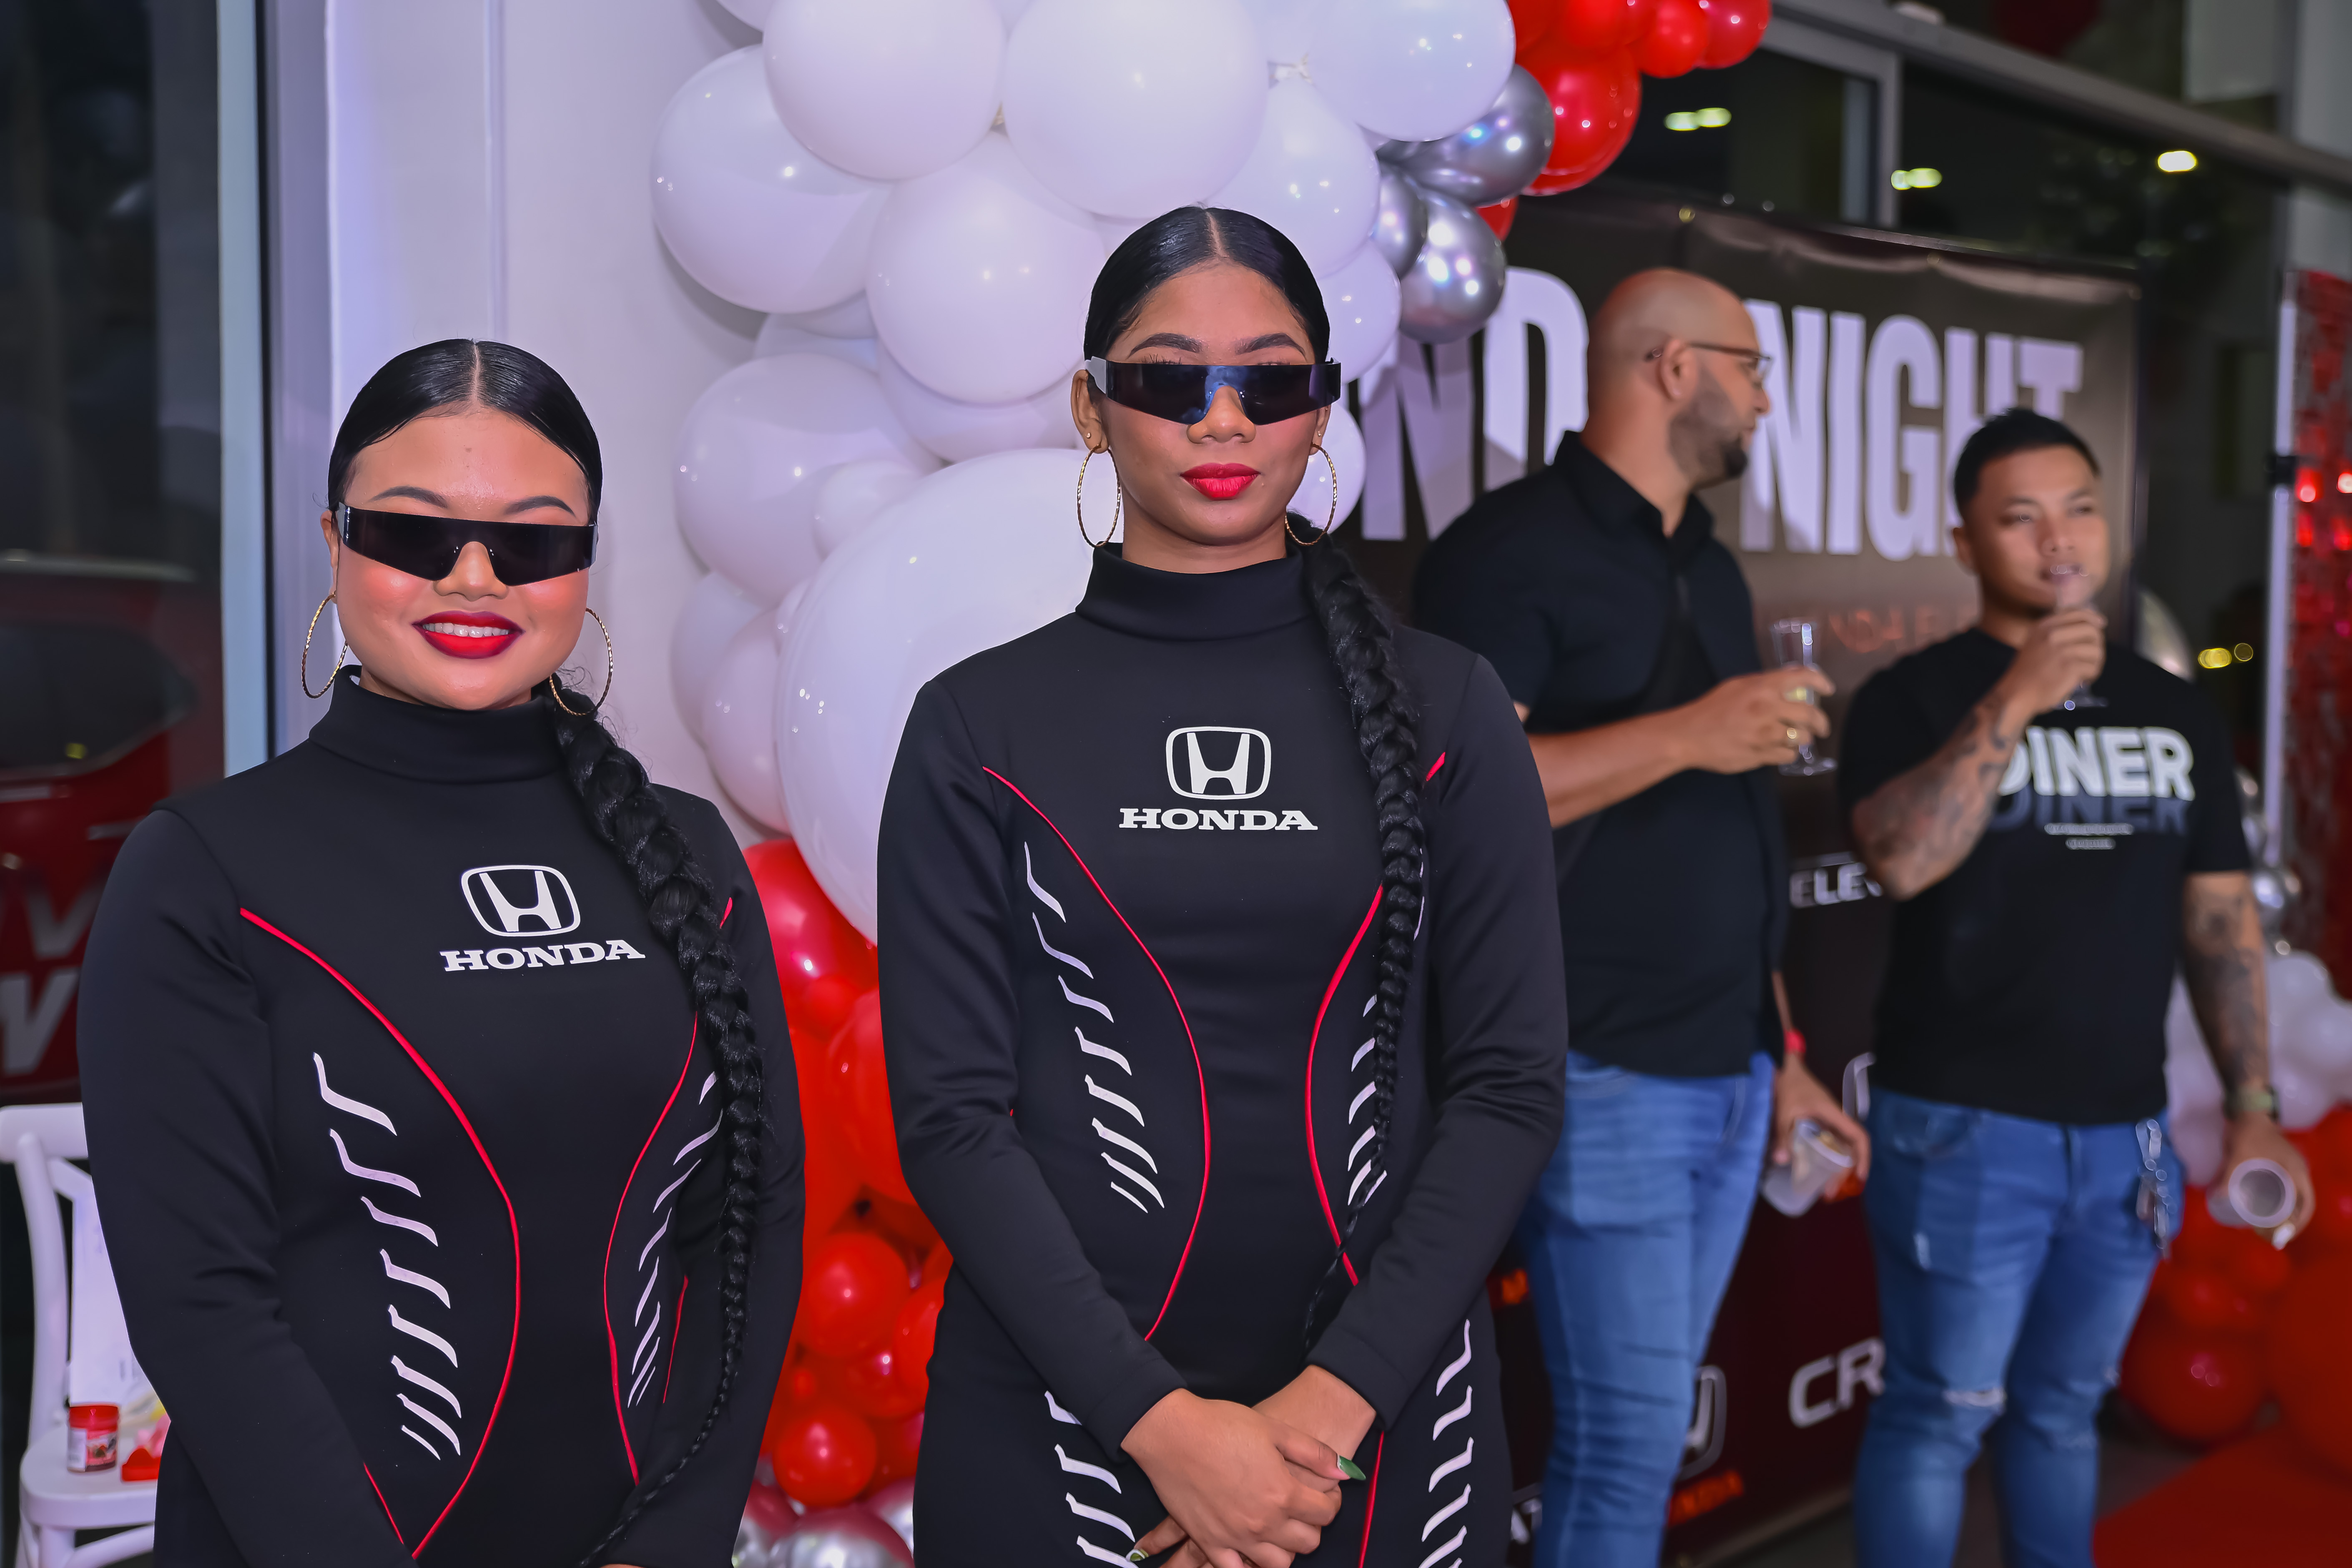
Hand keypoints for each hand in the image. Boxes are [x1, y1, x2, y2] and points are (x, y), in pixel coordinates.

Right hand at [1123, 1390, 1346, 1567]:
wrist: (1171, 1432)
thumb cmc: (1222, 1424)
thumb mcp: (1275, 1429)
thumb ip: (1314, 1453)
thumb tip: (1345, 1472)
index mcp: (1283, 1492)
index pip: (1326, 1513)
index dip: (1331, 1501)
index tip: (1325, 1492)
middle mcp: (1263, 1522)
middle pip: (1307, 1542)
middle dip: (1312, 1526)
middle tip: (1302, 1508)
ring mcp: (1235, 1537)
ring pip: (1278, 1564)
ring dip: (1285, 1549)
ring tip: (1278, 1528)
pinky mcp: (1209, 1542)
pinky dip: (1247, 1566)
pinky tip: (1250, 1550)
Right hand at [1672, 668, 1834, 774]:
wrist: (1687, 736)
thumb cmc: (1711, 709)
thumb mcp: (1737, 686)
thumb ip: (1763, 684)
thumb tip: (1790, 685)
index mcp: (1762, 687)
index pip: (1804, 678)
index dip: (1821, 682)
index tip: (1828, 690)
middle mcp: (1767, 708)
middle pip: (1810, 715)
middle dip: (1821, 723)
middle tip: (1821, 727)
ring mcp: (1764, 734)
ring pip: (1800, 738)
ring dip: (1803, 739)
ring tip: (1796, 739)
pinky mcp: (1760, 755)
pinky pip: (1787, 755)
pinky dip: (1788, 753)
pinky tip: (1780, 750)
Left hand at [1772, 1055, 1869, 1185]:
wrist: (1782, 1068)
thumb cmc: (1788, 1085)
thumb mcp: (1783, 1110)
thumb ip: (1783, 1134)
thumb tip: (1781, 1161)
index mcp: (1833, 1114)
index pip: (1858, 1136)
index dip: (1863, 1156)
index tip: (1860, 1176)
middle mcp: (1835, 1119)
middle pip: (1849, 1147)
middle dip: (1845, 1171)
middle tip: (1830, 1192)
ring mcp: (1827, 1121)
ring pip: (1839, 1147)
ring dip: (1836, 1168)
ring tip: (1824, 1189)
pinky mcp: (1818, 1122)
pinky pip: (1828, 1143)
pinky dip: (1826, 1158)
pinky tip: (1815, 1171)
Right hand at [1996, 606, 2104, 716]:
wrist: (2016, 694)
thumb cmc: (2028, 672)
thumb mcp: (2036, 642)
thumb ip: (2057, 631)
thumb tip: (2092, 623)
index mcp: (2044, 626)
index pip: (2077, 613)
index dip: (2093, 617)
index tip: (2101, 624)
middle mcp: (2052, 634)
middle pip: (2091, 630)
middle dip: (2097, 644)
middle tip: (2092, 657)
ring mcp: (2061, 650)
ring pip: (2095, 650)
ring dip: (2096, 663)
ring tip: (2086, 671)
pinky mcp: (2069, 666)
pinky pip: (2093, 667)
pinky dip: (2091, 675)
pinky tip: (2082, 680)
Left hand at [2221, 1112, 2314, 1244]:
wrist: (2249, 1112)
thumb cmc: (2248, 1133)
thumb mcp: (2238, 1155)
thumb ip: (2228, 1176)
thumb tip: (2217, 1199)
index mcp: (2296, 1171)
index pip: (2306, 1204)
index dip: (2297, 1223)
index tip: (2282, 1237)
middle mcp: (2299, 1172)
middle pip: (2303, 1205)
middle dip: (2292, 1224)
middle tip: (2274, 1238)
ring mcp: (2292, 1170)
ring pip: (2297, 1199)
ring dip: (2288, 1216)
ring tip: (2271, 1230)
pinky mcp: (2283, 1168)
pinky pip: (2289, 1191)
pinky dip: (2284, 1205)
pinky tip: (2269, 1212)